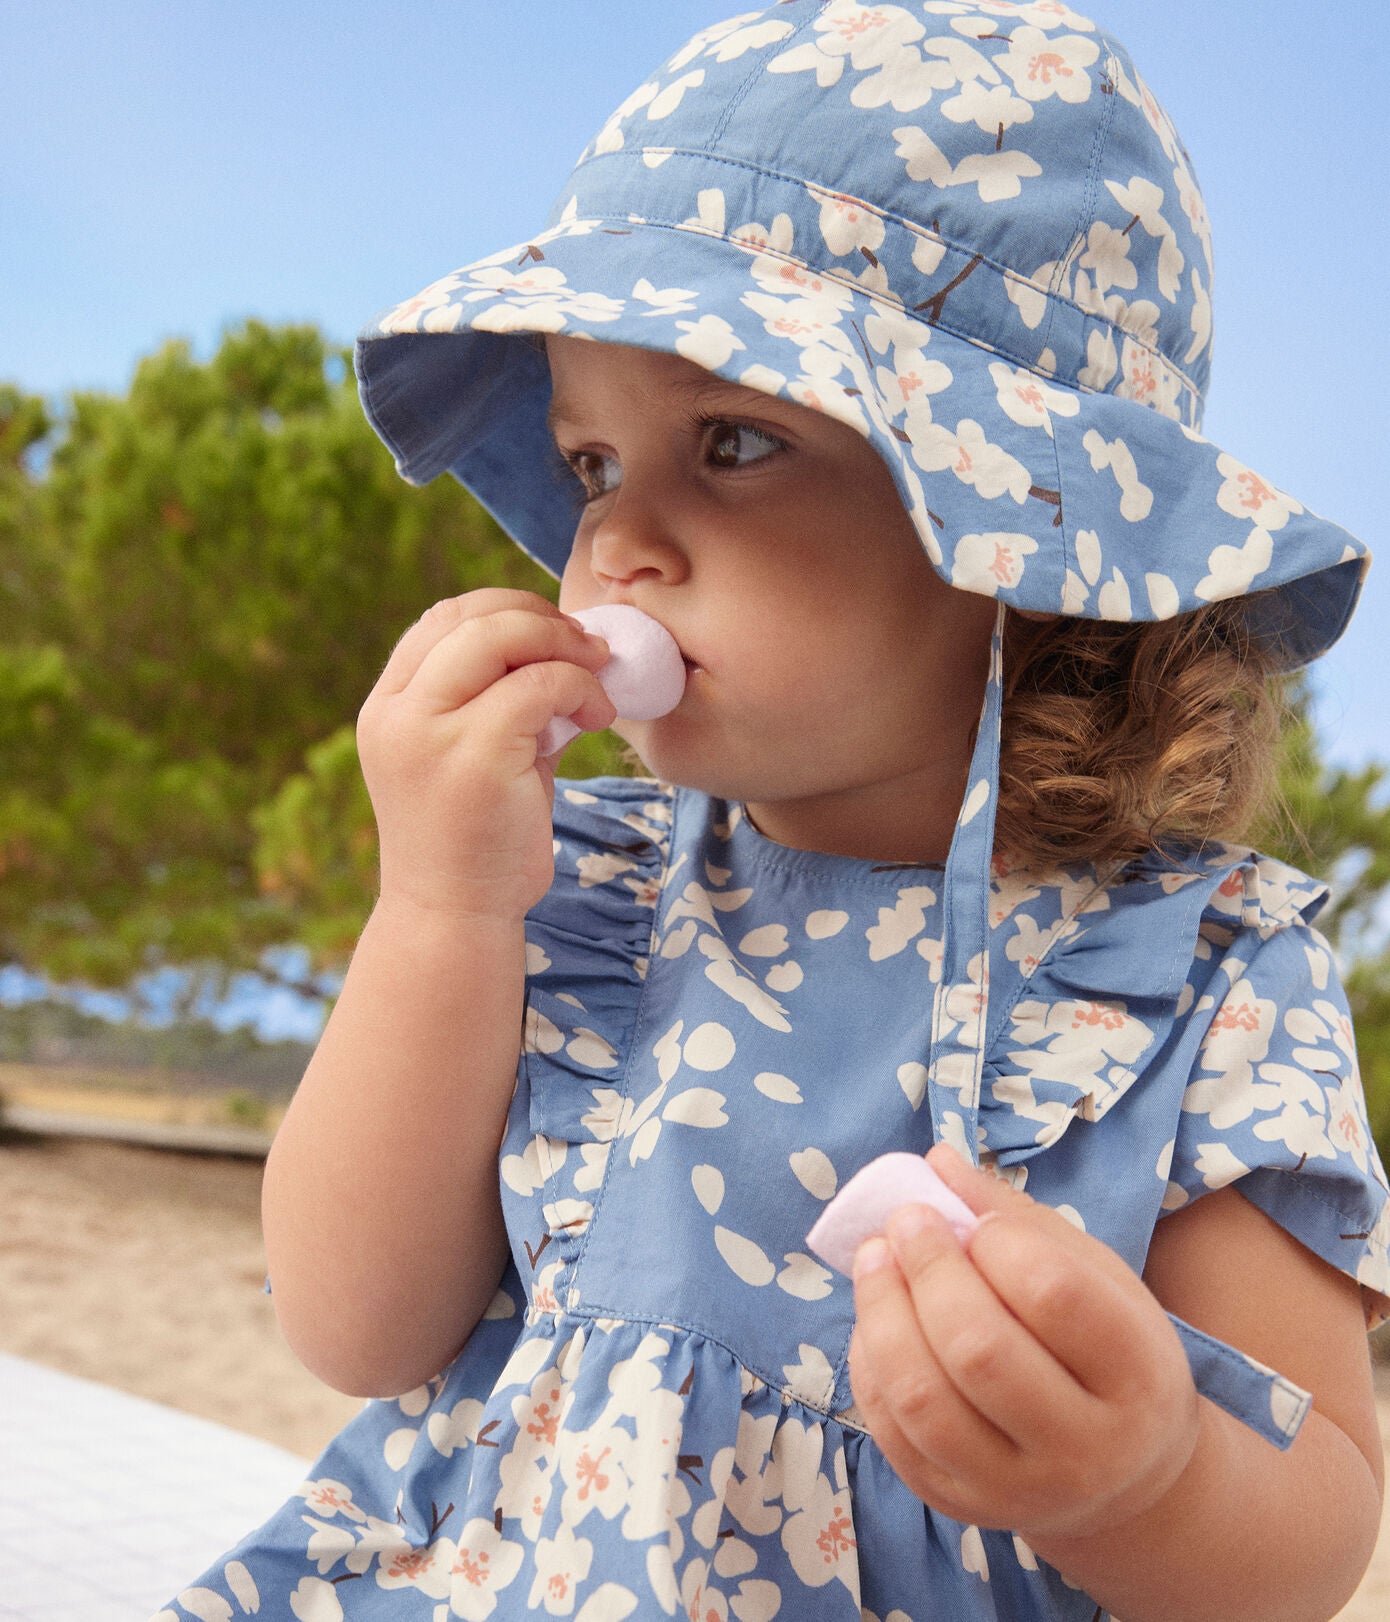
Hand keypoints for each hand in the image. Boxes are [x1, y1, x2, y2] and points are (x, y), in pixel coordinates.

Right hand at [355, 589, 615, 922]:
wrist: (454, 917)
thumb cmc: (475, 840)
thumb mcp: (474, 754)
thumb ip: (500, 699)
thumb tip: (568, 645)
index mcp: (388, 706)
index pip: (442, 619)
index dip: (507, 609)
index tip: (556, 634)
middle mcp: (396, 712)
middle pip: (470, 615)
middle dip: (541, 618)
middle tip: (590, 647)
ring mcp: (428, 731)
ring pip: (502, 638)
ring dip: (565, 648)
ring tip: (599, 680)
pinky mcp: (473, 755)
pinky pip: (539, 687)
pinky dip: (581, 688)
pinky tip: (597, 716)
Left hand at [848, 1143, 1199, 1542]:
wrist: (1125, 1477)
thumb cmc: (1106, 1351)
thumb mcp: (1095, 1277)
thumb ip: (1017, 1218)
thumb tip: (935, 1159)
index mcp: (1136, 1373)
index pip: (1054, 1295)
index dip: (996, 1243)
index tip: (973, 1223)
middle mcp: (1084, 1447)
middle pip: (979, 1350)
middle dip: (927, 1268)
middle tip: (906, 1220)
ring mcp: (1018, 1488)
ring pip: (924, 1399)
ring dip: (882, 1311)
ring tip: (874, 1256)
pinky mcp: (960, 1506)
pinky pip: (893, 1433)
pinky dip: (869, 1363)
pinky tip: (875, 1318)